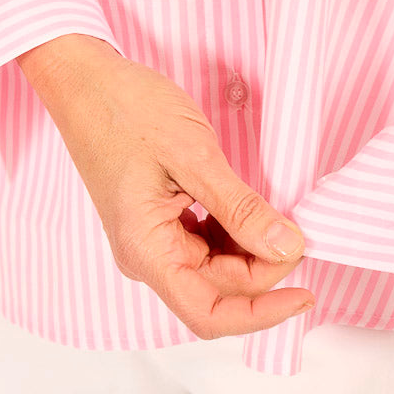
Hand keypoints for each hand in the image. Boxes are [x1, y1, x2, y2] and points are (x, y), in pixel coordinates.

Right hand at [20, 34, 315, 337]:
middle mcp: (147, 255)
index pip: (209, 312)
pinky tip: (258, 210)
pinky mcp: (162, 219)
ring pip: (217, 267)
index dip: (262, 314)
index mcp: (146, 251)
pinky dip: (239, 232)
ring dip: (254, 251)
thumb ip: (241, 209)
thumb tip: (286, 248)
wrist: (88, 80)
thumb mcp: (195, 157)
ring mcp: (154, 238)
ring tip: (286, 218)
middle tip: (303, 230)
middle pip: (220, 288)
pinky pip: (208, 242)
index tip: (305, 293)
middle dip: (266, 267)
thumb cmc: (128, 110)